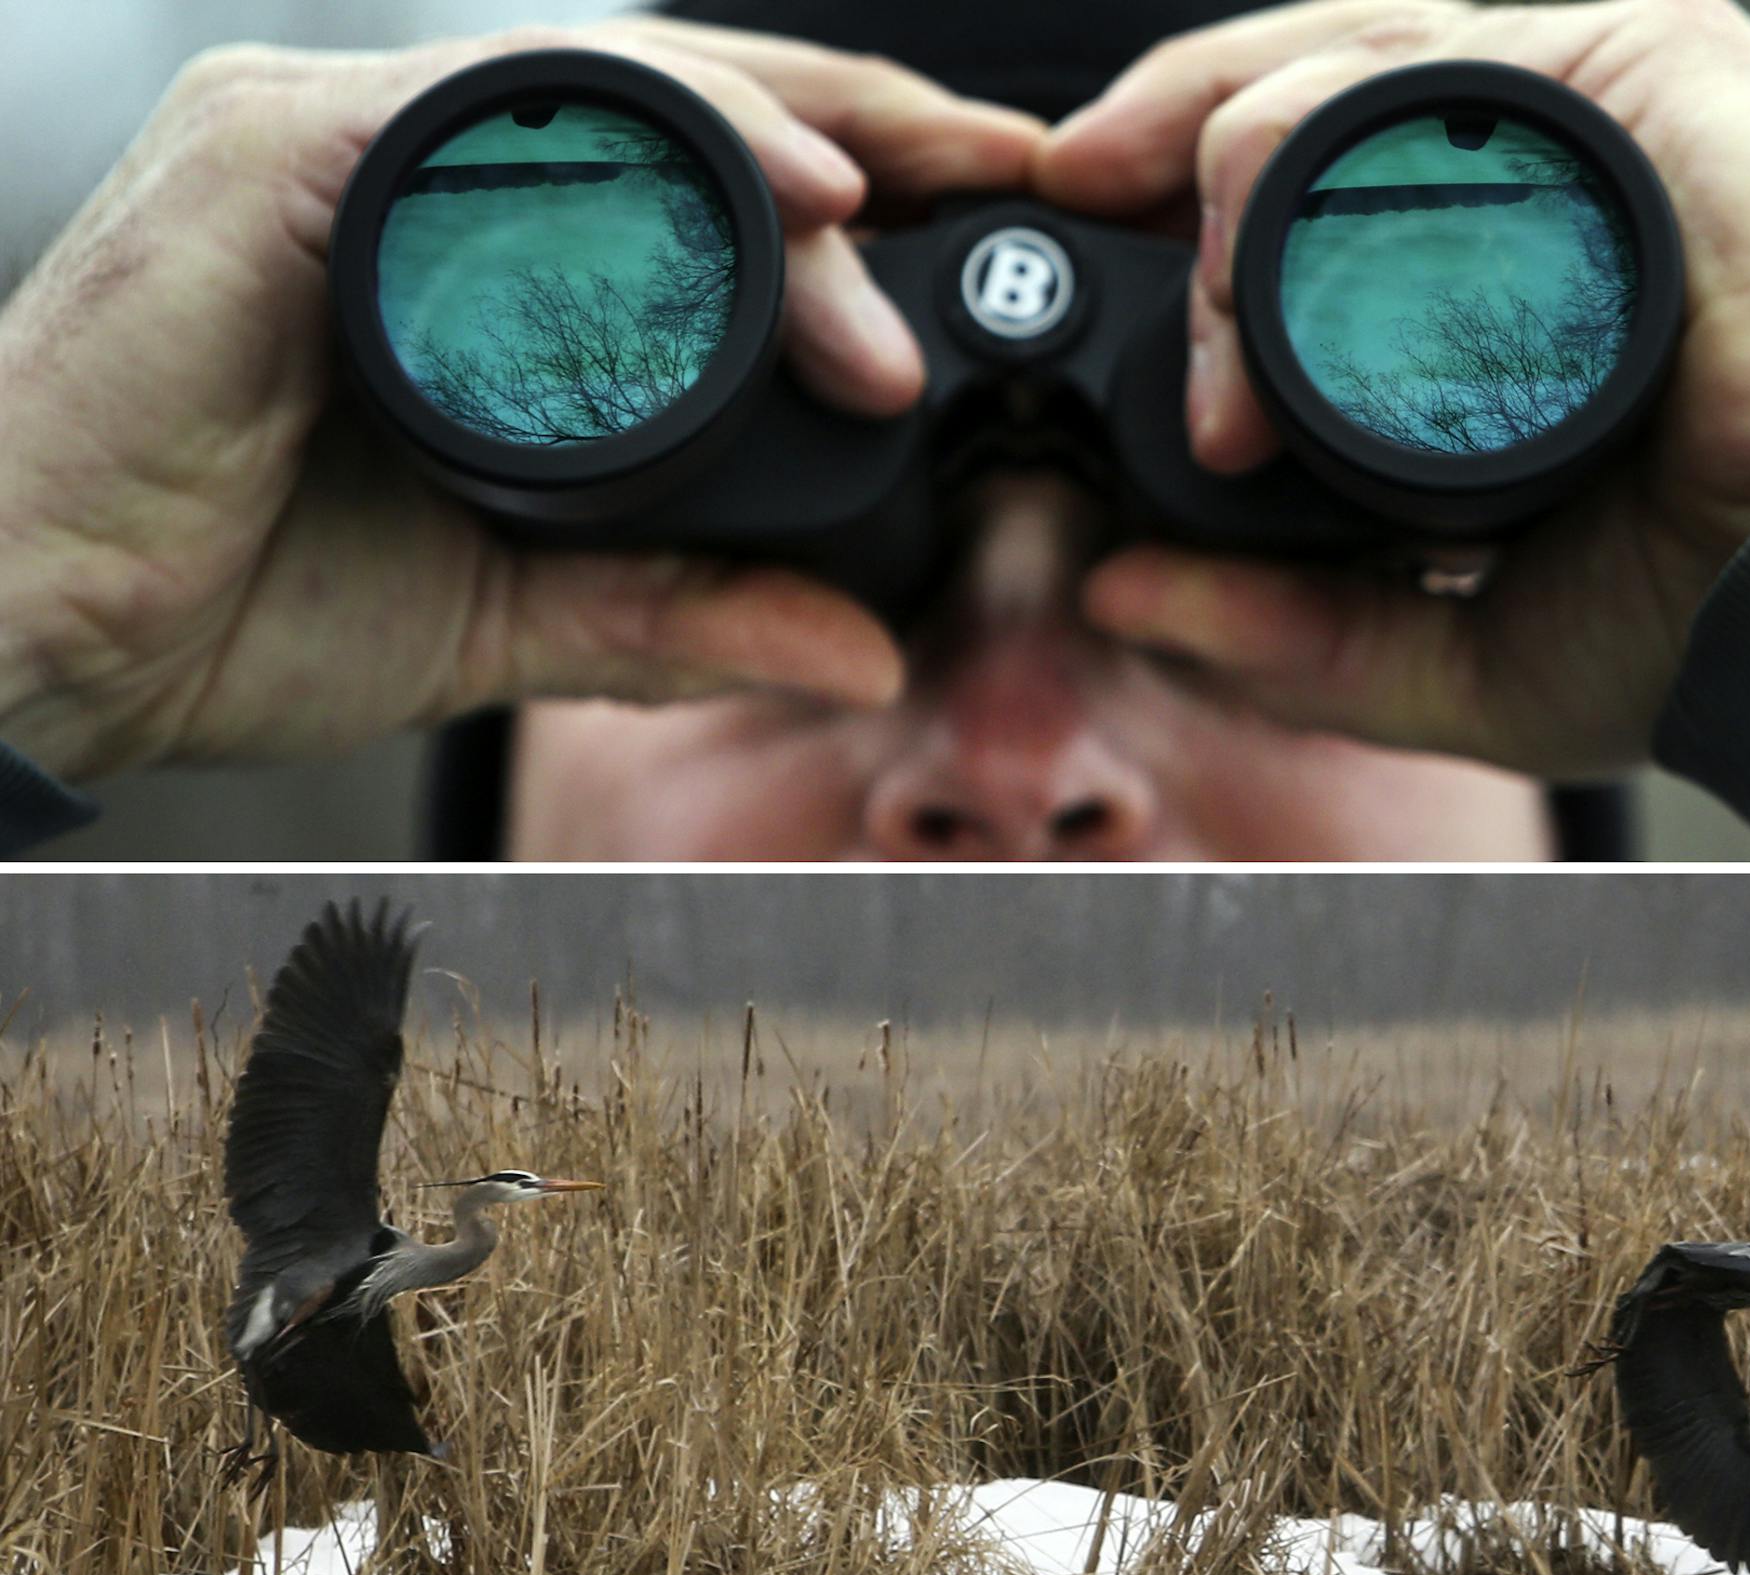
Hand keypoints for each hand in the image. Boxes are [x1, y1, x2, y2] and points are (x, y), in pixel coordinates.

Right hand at [0, 19, 1041, 780]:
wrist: (43, 643)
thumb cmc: (240, 595)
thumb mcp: (516, 608)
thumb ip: (681, 617)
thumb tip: (856, 646)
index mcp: (474, 250)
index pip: (693, 178)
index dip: (846, 182)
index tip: (982, 214)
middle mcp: (413, 168)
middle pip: (675, 106)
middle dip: (849, 133)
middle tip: (991, 180)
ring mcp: (337, 142)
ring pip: (597, 89)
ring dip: (759, 144)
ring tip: (882, 203)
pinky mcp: (274, 161)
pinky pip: (482, 120)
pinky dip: (628, 149)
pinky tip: (750, 190)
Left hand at [1036, 0, 1749, 777]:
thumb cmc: (1685, 610)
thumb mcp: (1437, 641)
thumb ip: (1282, 627)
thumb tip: (1121, 588)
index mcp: (1494, 252)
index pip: (1306, 166)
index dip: (1181, 188)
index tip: (1074, 223)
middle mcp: (1539, 160)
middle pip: (1305, 84)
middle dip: (1167, 138)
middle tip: (1073, 206)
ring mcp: (1595, 100)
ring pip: (1352, 63)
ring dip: (1232, 170)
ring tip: (1190, 296)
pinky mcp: (1652, 72)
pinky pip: (1444, 67)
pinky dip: (1326, 139)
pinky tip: (1260, 231)